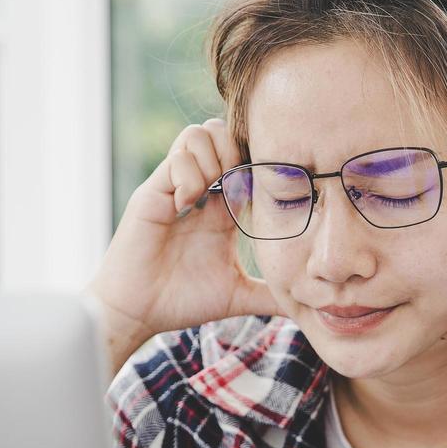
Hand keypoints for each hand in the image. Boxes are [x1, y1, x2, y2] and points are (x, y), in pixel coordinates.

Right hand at [85, 118, 281, 366]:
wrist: (137, 314)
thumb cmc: (182, 302)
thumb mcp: (237, 296)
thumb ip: (270, 295)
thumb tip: (308, 306)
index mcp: (221, 208)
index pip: (245, 159)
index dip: (260, 162)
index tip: (268, 191)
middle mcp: (199, 191)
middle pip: (221, 133)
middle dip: (237, 149)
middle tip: (239, 185)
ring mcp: (174, 187)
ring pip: (198, 134)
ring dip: (213, 156)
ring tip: (214, 191)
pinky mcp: (153, 193)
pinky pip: (177, 158)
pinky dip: (189, 174)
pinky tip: (189, 203)